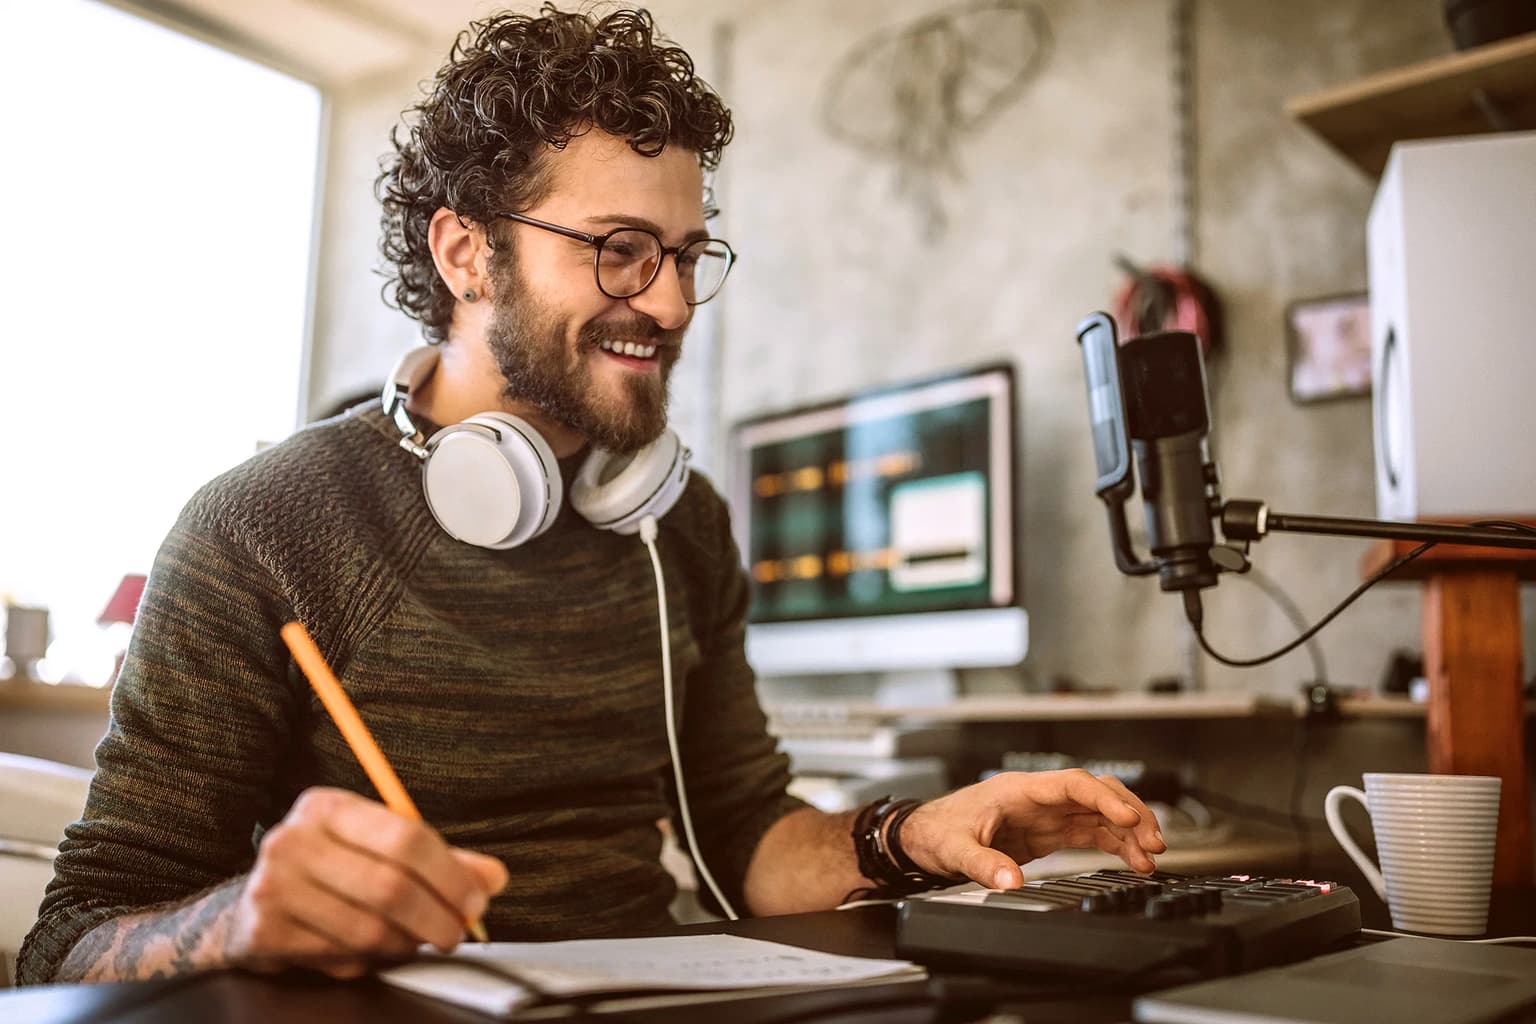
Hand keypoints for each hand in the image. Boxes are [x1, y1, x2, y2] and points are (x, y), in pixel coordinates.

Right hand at [226, 787, 507, 976]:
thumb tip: (493, 878)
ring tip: (416, 942)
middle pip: (391, 886)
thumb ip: (439, 860)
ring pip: (369, 929)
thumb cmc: (330, 871)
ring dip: (406, 944)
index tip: (477, 900)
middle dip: (438, 917)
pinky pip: (339, 957)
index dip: (451, 874)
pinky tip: (369, 951)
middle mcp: (294, 840)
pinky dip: (367, 961)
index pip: (406, 836)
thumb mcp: (380, 849)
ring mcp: (273, 887)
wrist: (248, 907)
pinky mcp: (263, 932)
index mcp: (328, 807)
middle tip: (458, 932)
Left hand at [896, 770, 1166, 889]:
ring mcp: (1046, 815)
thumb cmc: (936, 829)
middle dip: (1129, 813)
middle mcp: (1039, 798)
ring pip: (1099, 814)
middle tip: (1154, 841)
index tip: (1127, 817)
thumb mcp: (955, 848)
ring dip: (1128, 832)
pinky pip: (1089, 833)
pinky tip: (1132, 861)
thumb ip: (983, 865)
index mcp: (1019, 790)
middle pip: (1096, 794)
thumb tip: (1011, 882)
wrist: (922, 835)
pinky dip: (1114, 845)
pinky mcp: (1047, 833)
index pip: (1073, 784)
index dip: (1104, 798)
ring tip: (1151, 856)